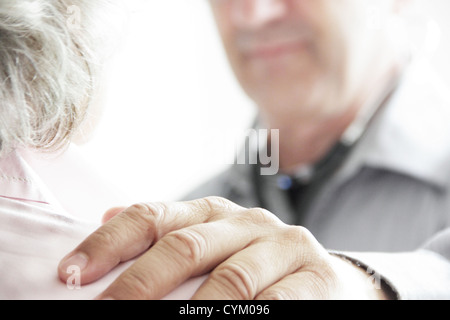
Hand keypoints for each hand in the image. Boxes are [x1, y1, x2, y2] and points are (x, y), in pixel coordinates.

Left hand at [58, 197, 387, 299]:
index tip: (70, 274)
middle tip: (104, 312)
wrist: (326, 280)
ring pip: (228, 279)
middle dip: (138, 284)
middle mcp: (245, 221)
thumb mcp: (212, 243)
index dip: (109, 243)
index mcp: (211, 212)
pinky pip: (273, 304)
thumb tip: (108, 214)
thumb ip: (168, 231)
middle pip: (184, 246)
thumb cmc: (257, 266)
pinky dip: (240, 319)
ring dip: (190, 311)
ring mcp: (282, 245)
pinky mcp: (315, 276)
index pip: (153, 217)